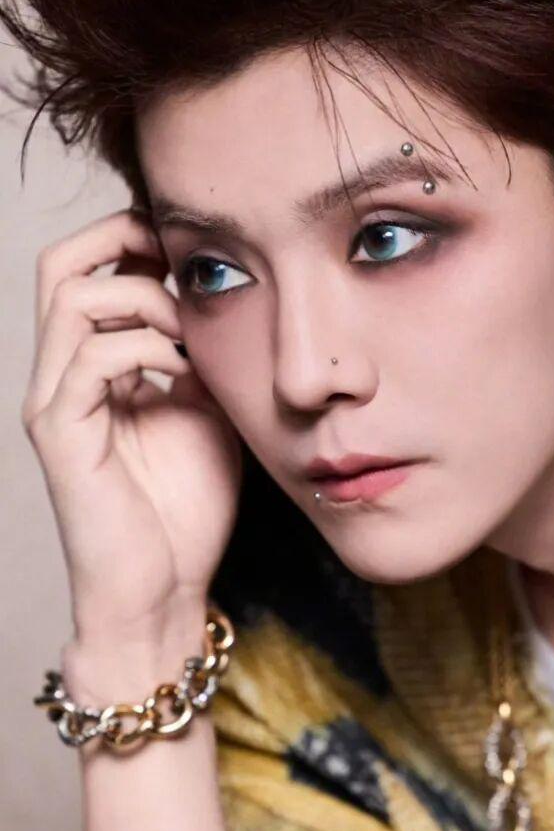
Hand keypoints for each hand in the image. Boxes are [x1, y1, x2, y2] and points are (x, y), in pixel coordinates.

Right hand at [23, 207, 242, 639]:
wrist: (165, 591)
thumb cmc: (186, 509)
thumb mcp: (210, 408)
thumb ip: (203, 354)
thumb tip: (222, 300)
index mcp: (92, 365)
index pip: (88, 267)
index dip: (135, 239)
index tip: (197, 248)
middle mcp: (61, 375)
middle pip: (59, 263)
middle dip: (122, 239)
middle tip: (183, 259)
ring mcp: (54, 403)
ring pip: (71, 298)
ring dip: (142, 296)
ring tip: (189, 330)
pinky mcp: (60, 436)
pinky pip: (90, 358)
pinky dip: (143, 346)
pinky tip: (184, 370)